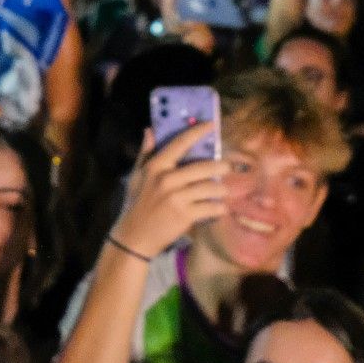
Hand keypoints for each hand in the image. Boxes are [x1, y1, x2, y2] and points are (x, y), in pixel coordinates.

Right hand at [114, 123, 228, 258]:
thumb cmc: (136, 205)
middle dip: (221, 166)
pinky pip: (210, 207)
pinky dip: (219, 208)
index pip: (179, 143)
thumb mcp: (136, 177)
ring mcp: (177, 198)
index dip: (197, 132)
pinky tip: (220, 208)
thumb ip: (145, 153)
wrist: (135, 237)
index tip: (211, 124)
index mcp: (156, 167)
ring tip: (223, 190)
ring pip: (210, 187)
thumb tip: (150, 130)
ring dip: (221, 189)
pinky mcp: (185, 215)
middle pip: (203, 167)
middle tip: (228, 167)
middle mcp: (167, 179)